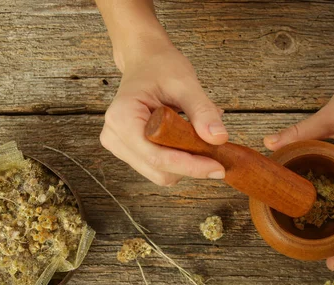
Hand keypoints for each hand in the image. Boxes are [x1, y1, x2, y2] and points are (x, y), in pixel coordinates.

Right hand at [100, 42, 227, 185]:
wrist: (145, 61)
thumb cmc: (160, 67)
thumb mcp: (185, 83)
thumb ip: (202, 111)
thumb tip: (219, 138)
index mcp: (122, 118)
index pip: (157, 157)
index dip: (189, 166)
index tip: (218, 168)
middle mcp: (114, 137)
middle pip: (158, 171)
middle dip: (189, 166)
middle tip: (215, 152)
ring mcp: (119, 147)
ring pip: (160, 174)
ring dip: (185, 164)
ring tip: (198, 139)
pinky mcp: (129, 152)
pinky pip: (158, 168)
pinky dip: (178, 161)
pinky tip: (186, 142)